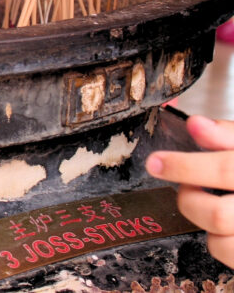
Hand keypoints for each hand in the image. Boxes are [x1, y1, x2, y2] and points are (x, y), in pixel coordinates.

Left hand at [146, 116, 233, 267]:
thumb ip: (227, 135)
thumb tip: (196, 124)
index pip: (225, 170)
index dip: (185, 166)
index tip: (156, 163)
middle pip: (217, 214)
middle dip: (190, 199)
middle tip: (191, 187)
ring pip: (219, 243)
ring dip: (206, 225)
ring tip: (215, 207)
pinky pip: (228, 258)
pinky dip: (220, 243)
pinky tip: (227, 227)